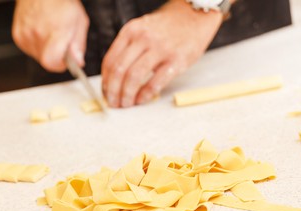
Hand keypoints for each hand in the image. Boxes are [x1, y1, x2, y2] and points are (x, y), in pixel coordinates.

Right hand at [12, 0, 88, 71]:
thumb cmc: (61, 3)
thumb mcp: (80, 22)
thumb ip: (79, 45)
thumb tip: (78, 62)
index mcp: (56, 30)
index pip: (51, 62)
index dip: (60, 65)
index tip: (65, 61)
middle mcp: (38, 33)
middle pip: (46, 61)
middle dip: (55, 57)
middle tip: (60, 43)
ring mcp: (26, 34)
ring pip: (38, 56)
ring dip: (46, 51)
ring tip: (50, 34)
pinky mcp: (18, 35)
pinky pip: (29, 50)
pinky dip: (37, 46)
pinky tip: (41, 33)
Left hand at [101, 0, 222, 107]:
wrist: (195, 15)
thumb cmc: (167, 27)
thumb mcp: (142, 29)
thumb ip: (128, 48)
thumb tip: (114, 78)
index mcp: (130, 31)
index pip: (110, 61)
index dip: (105, 82)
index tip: (106, 93)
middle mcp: (143, 38)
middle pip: (119, 71)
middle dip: (113, 92)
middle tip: (114, 103)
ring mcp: (160, 49)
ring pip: (134, 77)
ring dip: (127, 95)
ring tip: (126, 104)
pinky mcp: (176, 60)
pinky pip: (155, 83)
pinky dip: (145, 95)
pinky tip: (141, 100)